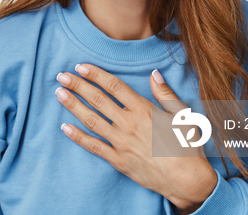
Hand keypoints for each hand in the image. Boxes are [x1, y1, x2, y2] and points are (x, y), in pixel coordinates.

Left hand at [55, 64, 216, 213]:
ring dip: (73, 106)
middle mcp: (129, 124)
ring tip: (59, 94)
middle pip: (98, 100)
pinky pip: (93, 146)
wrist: (187, 180)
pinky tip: (64, 127)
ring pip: (92, 120)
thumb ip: (165, 93)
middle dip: (78, 86)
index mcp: (144, 110)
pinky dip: (78, 137)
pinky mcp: (118, 160)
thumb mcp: (182, 115)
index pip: (114, 87)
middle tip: (61, 76)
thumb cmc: (187, 146)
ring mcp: (121, 143)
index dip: (96, 75)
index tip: (81, 66)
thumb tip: (154, 74)